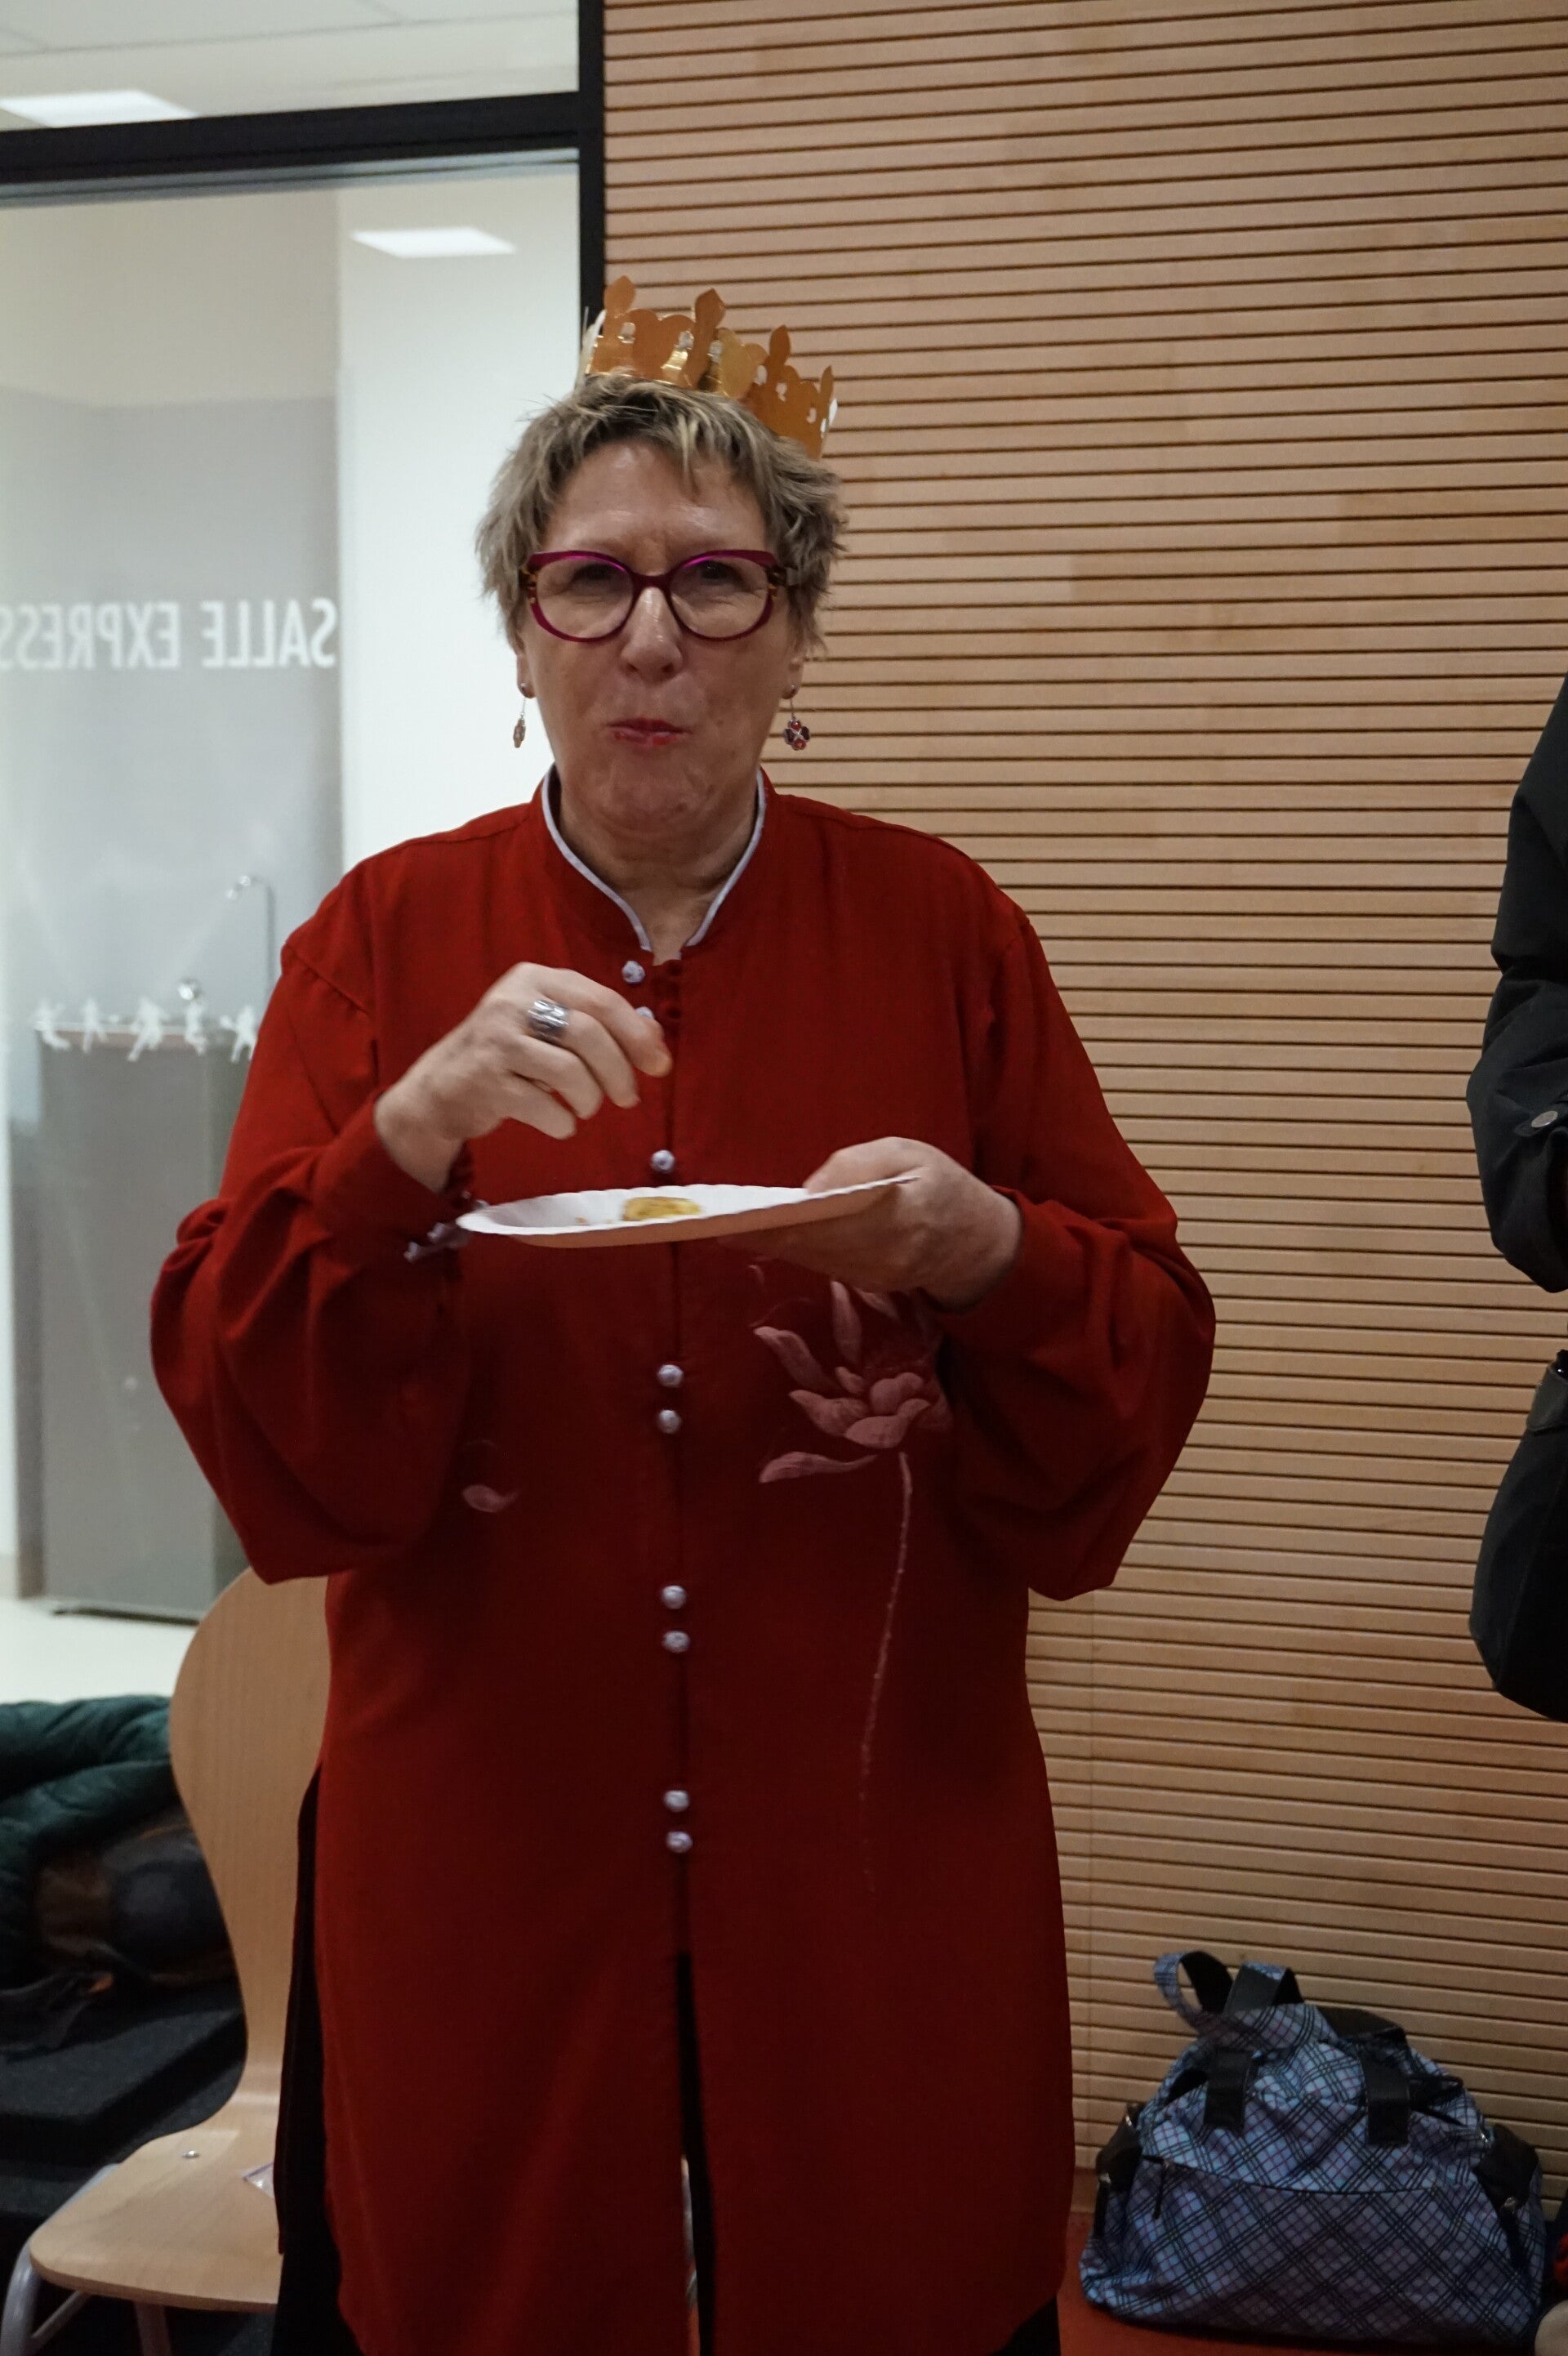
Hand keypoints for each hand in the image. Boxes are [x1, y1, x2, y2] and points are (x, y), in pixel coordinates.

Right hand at [375, 964, 670, 1191]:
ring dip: (590, 1099)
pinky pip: (543, 1106)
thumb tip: (657, 1037)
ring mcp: (495, 1040)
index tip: (659, 1065)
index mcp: (534, 978)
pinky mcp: (485, 1080)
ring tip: (586, 1108)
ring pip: (569, 1071)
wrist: (442, 1088)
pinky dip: (562, 1122)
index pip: (601, 1000)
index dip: (638, 1035)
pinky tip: (559, 1123)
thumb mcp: (551, 1027)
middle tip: (626, 1098)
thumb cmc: (508, 1055)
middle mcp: (512, 1001)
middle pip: (589, 1034)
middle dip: (619, 1072)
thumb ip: (601, 1025)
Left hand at [739, 1138, 1021, 1312]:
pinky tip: (762, 1237)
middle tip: (713, 1224)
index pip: (834, 1219)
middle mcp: (887, 1253)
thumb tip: (808, 1189)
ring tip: (727, 1229)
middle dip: (763, 1235)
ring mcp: (876, 1275)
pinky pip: (822, 1266)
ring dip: (771, 1245)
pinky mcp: (868, 1285)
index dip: (784, 1221)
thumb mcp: (910, 1152)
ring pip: (812, 1259)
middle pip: (813, 1245)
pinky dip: (791, 1250)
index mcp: (904, 1213)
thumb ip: (860, 1164)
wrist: (975, 1242)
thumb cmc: (939, 1184)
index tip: (742, 1216)